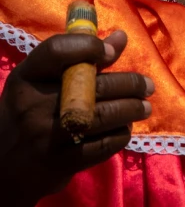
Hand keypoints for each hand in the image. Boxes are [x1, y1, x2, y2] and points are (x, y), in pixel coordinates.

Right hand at [0, 30, 152, 206]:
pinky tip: (126, 127)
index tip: (110, 52)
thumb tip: (120, 38)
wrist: (5, 168)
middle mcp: (34, 105)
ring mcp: (48, 137)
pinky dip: (120, 134)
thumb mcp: (42, 80)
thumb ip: (80, 57)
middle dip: (128, 84)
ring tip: (145, 106)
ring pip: (102, 116)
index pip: (58, 51)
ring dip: (131, 109)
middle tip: (147, 85)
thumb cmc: (29, 111)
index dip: (88, 46)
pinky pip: (101, 145)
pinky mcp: (61, 163)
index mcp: (27, 77)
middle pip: (91, 86)